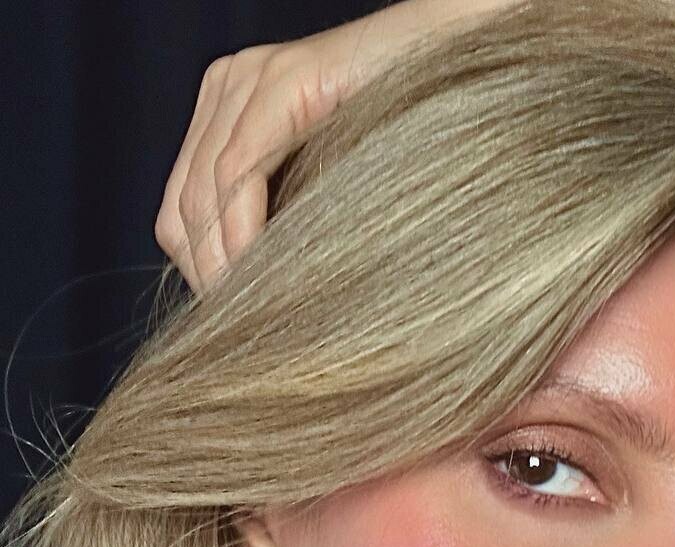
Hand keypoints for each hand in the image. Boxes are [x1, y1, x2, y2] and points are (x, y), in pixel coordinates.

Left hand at [155, 0, 510, 293]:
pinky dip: (244, 232)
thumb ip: (295, 213)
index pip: (182, 207)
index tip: (231, 324)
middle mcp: (228, 86)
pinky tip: (264, 276)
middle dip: (206, 277)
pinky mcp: (282, 83)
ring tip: (253, 315)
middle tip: (237, 335)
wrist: (459, 50)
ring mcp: (250, 79)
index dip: (199, 272)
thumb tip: (271, 294)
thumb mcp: (333, 179)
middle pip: (181, 205)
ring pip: (202, 194)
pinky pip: (240, 171)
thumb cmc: (414, 126)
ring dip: (223, 264)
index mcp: (230, 108)